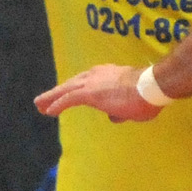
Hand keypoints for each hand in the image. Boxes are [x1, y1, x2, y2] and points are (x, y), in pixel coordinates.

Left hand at [34, 63, 161, 122]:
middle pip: (71, 84)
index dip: (74, 88)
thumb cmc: (147, 95)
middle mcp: (97, 75)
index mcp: (108, 74)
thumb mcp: (133, 104)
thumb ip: (120, 109)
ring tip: (40, 106)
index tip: (66, 94)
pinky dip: (57, 104)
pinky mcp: (90, 93)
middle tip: (44, 100)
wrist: (151, 86)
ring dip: (52, 98)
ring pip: (66, 90)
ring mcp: (92, 83)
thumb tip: (114, 116)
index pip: (86, 81)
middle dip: (57, 92)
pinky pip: (68, 99)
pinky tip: (49, 111)